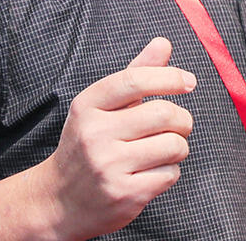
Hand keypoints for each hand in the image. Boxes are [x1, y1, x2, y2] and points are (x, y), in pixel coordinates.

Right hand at [37, 37, 196, 240]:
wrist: (57, 202)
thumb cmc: (88, 145)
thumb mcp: (102, 107)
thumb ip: (135, 74)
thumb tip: (164, 43)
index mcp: (87, 106)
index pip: (135, 80)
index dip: (169, 77)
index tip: (188, 82)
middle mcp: (94, 134)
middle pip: (165, 114)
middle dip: (182, 120)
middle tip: (177, 126)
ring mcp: (108, 166)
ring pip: (174, 145)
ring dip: (178, 148)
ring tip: (161, 152)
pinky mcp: (123, 194)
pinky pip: (170, 174)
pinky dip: (169, 172)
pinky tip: (149, 174)